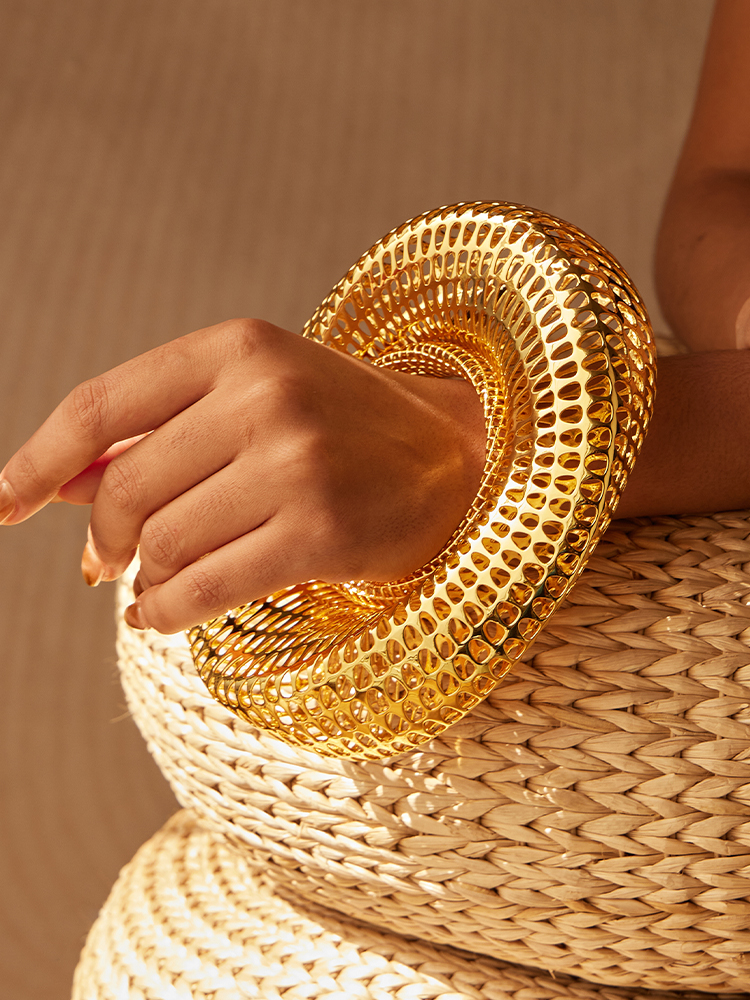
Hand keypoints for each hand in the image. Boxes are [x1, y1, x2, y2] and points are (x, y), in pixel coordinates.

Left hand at [0, 319, 484, 632]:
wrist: (460, 458)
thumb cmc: (344, 429)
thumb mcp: (253, 403)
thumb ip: (159, 437)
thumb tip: (59, 484)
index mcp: (239, 348)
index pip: (103, 405)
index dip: (38, 460)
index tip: (4, 504)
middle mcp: (265, 396)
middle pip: (128, 490)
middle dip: (107, 539)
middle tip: (106, 564)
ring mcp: (296, 463)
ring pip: (163, 545)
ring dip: (143, 581)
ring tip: (152, 588)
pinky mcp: (322, 530)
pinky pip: (204, 588)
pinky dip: (165, 612)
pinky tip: (159, 616)